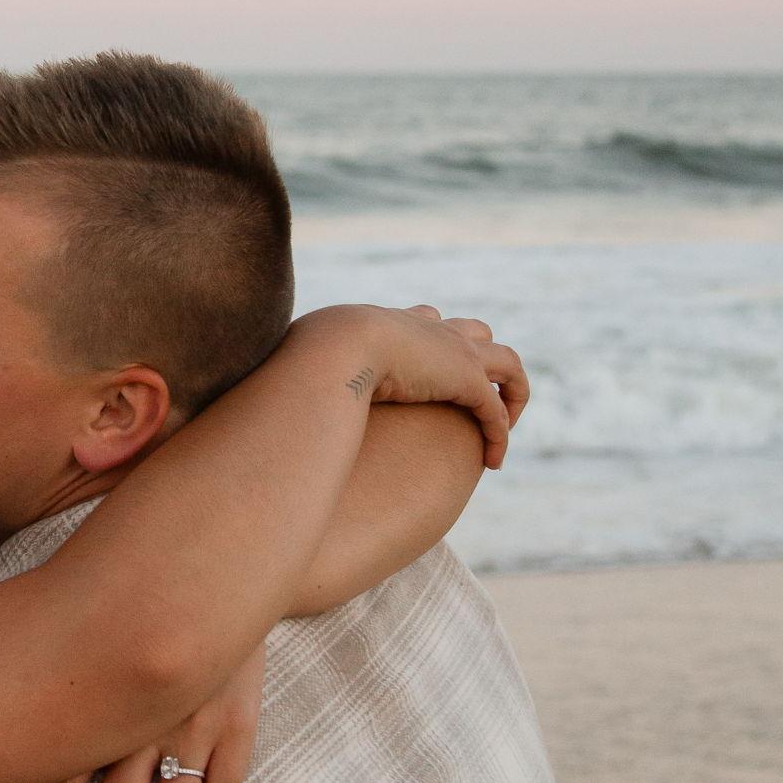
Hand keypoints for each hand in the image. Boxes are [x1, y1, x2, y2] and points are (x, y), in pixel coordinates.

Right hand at [300, 304, 529, 467]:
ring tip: (502, 430)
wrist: (337, 350)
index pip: (429, 320)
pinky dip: (500, 435)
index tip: (433, 368)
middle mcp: (432, 330)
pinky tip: (493, 461)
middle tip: (478, 398)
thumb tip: (270, 389)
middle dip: (483, 361)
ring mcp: (456, 352)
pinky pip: (497, 411)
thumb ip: (298, 370)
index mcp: (394, 323)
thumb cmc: (311, 357)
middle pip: (476, 334)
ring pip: (507, 364)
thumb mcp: (304, 358)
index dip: (436, 342)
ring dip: (512, 395)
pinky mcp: (468, 380)